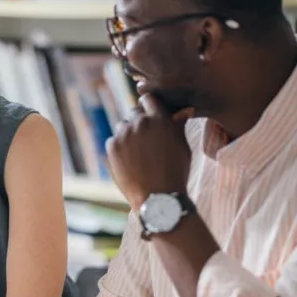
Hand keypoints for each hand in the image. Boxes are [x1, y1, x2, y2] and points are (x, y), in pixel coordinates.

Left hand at [106, 94, 193, 210]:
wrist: (158, 197)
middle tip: (146, 138)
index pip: (149, 99)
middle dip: (139, 121)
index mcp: (159, 119)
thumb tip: (184, 110)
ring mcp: (124, 134)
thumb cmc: (175, 172)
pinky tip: (129, 160)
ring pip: (122, 126)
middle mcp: (140, 123)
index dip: (150, 106)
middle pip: (134, 112)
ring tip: (138, 152)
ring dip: (128, 133)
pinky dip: (119, 147)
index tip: (150, 114)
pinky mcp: (112, 147)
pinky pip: (113, 140)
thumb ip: (178, 125)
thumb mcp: (183, 146)